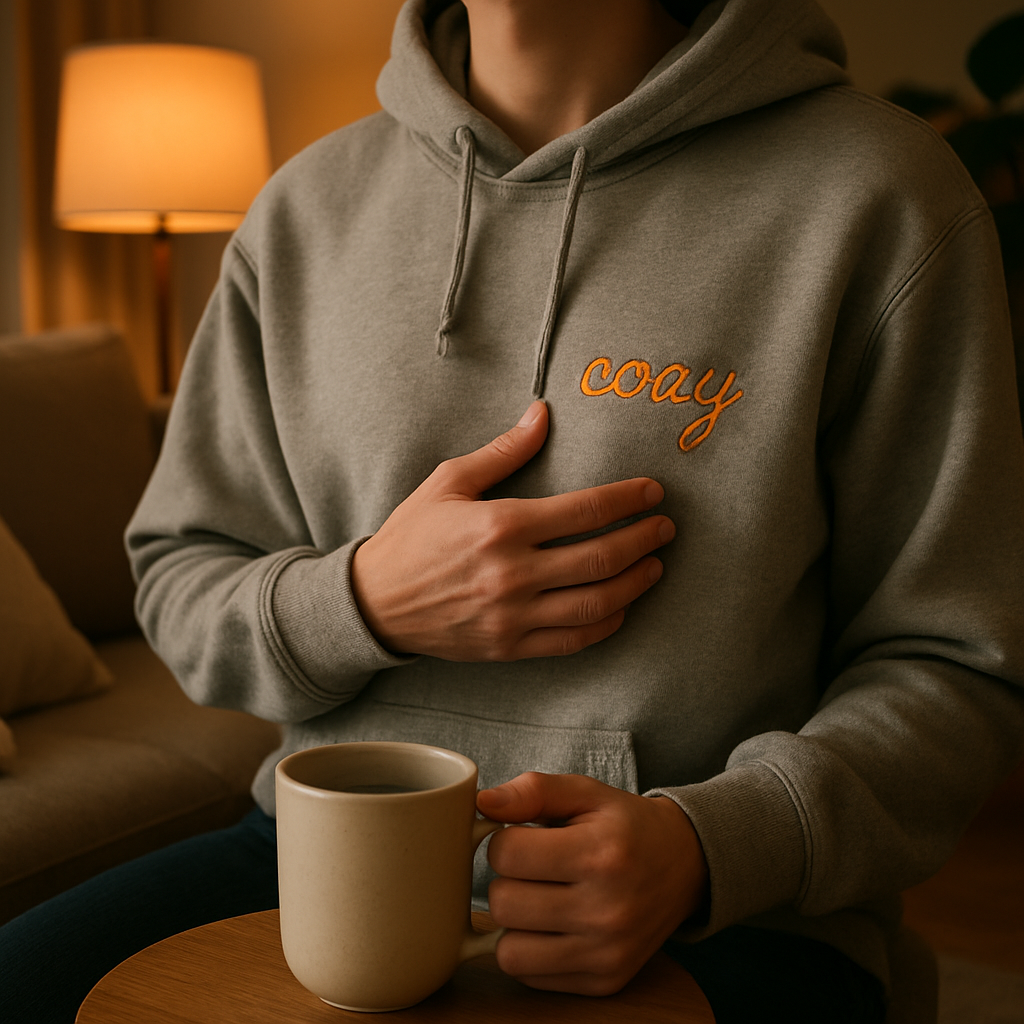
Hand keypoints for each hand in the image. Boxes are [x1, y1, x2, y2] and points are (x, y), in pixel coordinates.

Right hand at [350, 401, 674, 659]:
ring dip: (635, 583)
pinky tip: (621, 606)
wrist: (374, 602)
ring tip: (655, 565)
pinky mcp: (510, 646)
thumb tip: (542, 414)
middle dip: (644, 539)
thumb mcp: (449, 481)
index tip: (652, 492)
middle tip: (665, 528)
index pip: (586, 510)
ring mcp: (513, 615)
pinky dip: (605, 624)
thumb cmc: (411, 535)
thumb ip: (503, 451)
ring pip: (596, 603)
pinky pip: (572, 640)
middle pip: (601, 558)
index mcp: (501, 525)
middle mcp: (512, 573)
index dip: (628, 499)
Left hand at [478, 772, 708, 995]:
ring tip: (539, 898)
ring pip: (510, 952)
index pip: (507, 853)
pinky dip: (531, 951)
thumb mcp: (585, 792)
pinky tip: (553, 925)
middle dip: (506, 880)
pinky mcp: (605, 982)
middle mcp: (606, 910)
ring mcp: (607, 953)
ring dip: (515, 923)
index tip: (523, 837)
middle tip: (532, 869)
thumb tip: (483, 803)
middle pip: (503, 904)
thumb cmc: (625, 824)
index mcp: (600, 853)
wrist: (685, 864)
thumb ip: (533, 791)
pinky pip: (531, 977)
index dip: (503, 840)